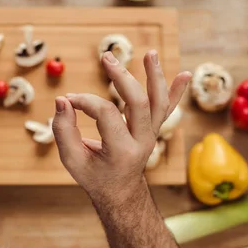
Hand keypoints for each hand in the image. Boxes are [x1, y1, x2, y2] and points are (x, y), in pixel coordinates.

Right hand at [52, 50, 190, 200]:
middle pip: (139, 102)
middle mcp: (142, 142)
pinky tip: (185, 74)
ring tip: (150, 53)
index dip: (85, 101)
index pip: (106, 114)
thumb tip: (62, 100)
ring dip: (156, 76)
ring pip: (159, 102)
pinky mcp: (154, 130)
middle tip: (106, 57)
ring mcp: (152, 135)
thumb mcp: (71, 160)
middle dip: (122, 77)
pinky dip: (177, 92)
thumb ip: (64, 130)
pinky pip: (168, 109)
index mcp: (121, 152)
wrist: (120, 193)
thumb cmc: (93, 176)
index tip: (68, 100)